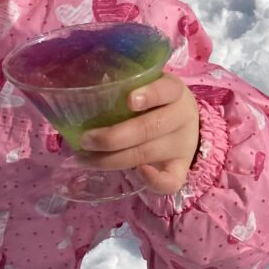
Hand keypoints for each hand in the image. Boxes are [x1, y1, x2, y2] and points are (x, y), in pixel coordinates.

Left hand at [75, 75, 200, 195]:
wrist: (182, 125)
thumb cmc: (154, 103)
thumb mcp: (145, 88)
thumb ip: (123, 87)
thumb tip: (92, 92)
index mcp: (174, 92)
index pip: (166, 90)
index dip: (150, 95)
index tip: (129, 100)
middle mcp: (182, 117)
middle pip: (149, 128)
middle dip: (112, 137)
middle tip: (85, 140)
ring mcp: (183, 145)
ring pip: (148, 154)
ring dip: (112, 159)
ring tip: (85, 160)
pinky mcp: (181, 168)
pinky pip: (171, 181)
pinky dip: (154, 181)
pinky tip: (136, 174)